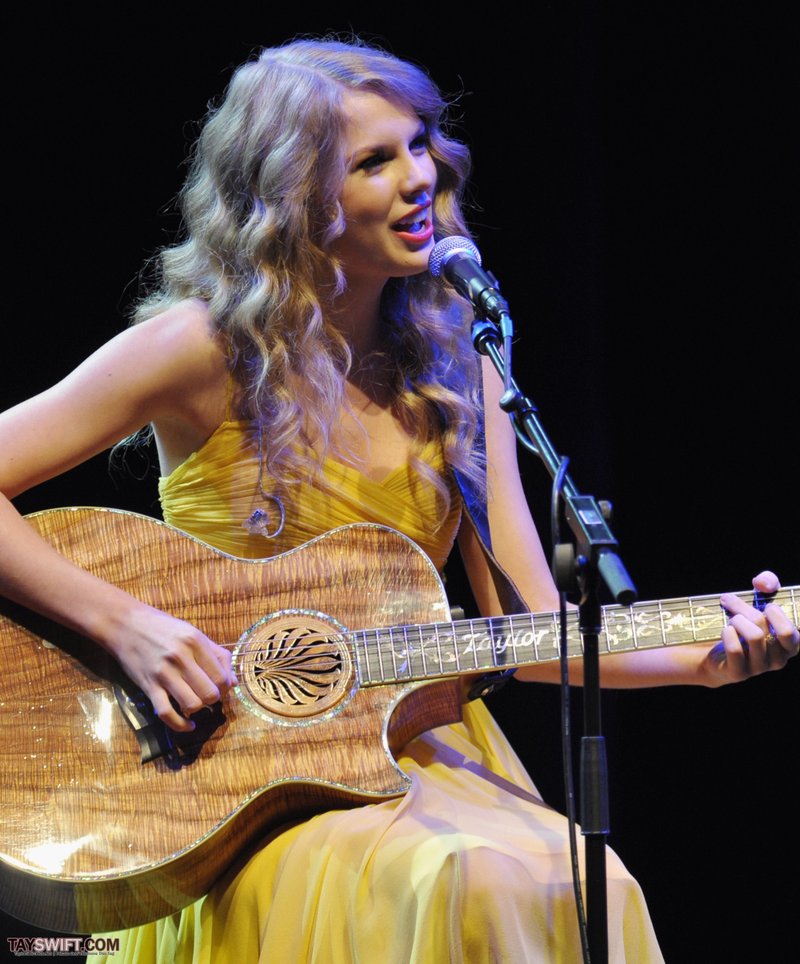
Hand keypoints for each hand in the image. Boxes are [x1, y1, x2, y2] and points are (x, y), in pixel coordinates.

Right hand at [110, 603, 236, 731]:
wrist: (125, 624)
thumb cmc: (162, 628)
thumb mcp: (193, 633)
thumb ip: (216, 655)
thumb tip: (234, 682)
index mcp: (195, 641)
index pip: (222, 676)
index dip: (226, 688)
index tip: (221, 688)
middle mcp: (181, 657)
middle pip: (210, 693)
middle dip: (214, 699)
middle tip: (209, 696)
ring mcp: (163, 673)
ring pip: (192, 704)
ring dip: (198, 709)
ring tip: (196, 704)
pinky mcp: (148, 686)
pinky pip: (166, 713)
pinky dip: (180, 725)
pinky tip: (188, 725)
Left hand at [705, 570, 798, 684]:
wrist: (718, 651)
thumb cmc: (745, 623)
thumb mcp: (760, 599)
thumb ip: (768, 583)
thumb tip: (763, 584)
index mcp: (789, 644)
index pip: (791, 633)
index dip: (777, 615)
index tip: (765, 606)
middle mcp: (778, 659)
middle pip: (766, 627)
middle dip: (746, 609)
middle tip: (730, 602)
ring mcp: (760, 668)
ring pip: (754, 637)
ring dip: (736, 620)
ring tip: (730, 619)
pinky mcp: (739, 673)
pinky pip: (736, 650)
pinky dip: (728, 634)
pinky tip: (725, 630)